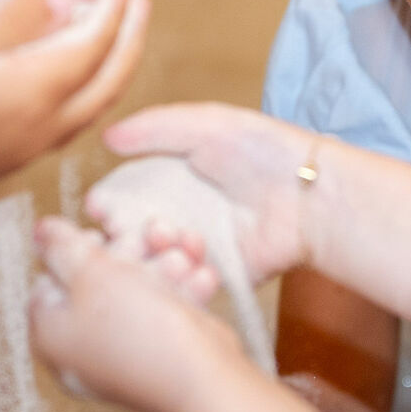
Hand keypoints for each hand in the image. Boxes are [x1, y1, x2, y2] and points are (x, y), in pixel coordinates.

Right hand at [0, 0, 149, 223]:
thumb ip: (8, 20)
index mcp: (28, 93)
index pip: (92, 45)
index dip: (108, 8)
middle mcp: (38, 129)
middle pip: (108, 80)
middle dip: (128, 36)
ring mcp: (23, 153)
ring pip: (92, 108)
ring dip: (112, 65)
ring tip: (115, 32)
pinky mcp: (3, 166)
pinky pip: (68, 125)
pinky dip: (86, 92)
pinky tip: (71, 80)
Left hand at [27, 215, 247, 411]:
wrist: (200, 377)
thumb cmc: (138, 327)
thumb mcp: (92, 273)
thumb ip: (61, 246)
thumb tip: (40, 230)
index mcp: (51, 335)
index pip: (49, 283)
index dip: (73, 252)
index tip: (100, 235)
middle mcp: (81, 350)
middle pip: (97, 286)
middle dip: (131, 254)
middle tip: (151, 236)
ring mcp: (122, 356)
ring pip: (138, 296)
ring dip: (165, 267)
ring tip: (184, 257)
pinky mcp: (159, 357)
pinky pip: (165, 315)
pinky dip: (183, 292)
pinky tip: (201, 276)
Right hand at [100, 103, 320, 281]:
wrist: (309, 195)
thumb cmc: (264, 153)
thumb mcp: (207, 125)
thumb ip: (155, 128)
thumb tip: (106, 138)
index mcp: (169, 182)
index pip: (123, 199)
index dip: (108, 205)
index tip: (101, 207)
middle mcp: (176, 218)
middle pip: (130, 237)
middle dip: (126, 235)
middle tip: (133, 228)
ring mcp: (193, 251)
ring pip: (151, 264)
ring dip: (152, 253)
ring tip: (173, 236)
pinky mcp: (214, 277)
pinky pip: (182, 286)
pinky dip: (180, 275)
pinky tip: (193, 254)